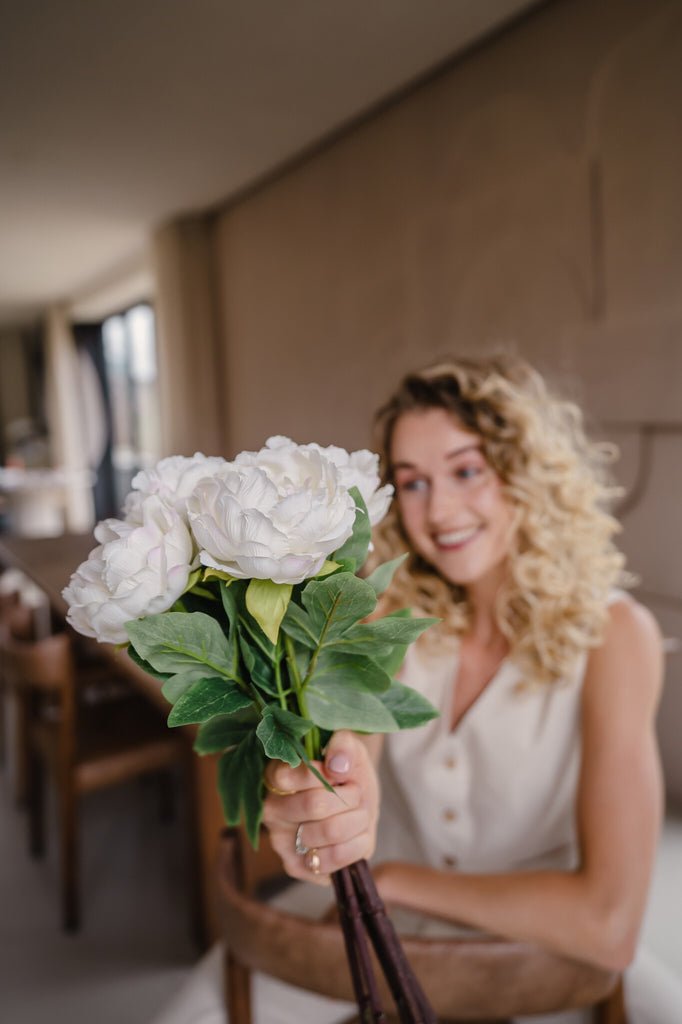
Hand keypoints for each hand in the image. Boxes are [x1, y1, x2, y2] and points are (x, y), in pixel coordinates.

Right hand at [262, 730, 379, 884]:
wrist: (357, 803)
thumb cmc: (346, 772)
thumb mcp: (350, 748)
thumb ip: (343, 745)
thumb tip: (337, 765)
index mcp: (273, 777)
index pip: (287, 776)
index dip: (321, 774)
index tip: (339, 771)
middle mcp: (271, 810)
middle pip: (314, 805)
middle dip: (348, 796)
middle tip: (355, 792)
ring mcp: (281, 841)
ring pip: (329, 831)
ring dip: (357, 818)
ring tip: (358, 812)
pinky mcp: (298, 867)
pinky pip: (334, 858)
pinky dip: (357, 843)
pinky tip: (357, 834)